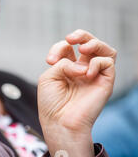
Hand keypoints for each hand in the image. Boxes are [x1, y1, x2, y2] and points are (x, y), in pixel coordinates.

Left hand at [38, 29, 115, 156]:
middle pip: (89, 42)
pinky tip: (86, 73)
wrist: (59, 122)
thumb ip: (62, 63)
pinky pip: (108, 62)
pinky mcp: (105, 82)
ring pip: (105, 49)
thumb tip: (82, 65)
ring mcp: (95, 75)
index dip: (59, 47)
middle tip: (71, 39)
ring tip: (83, 48)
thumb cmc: (51, 103)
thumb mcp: (48, 77)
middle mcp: (83, 69)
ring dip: (94, 42)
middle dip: (81, 35)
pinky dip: (96, 62)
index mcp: (67, 67)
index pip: (68, 47)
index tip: (50, 61)